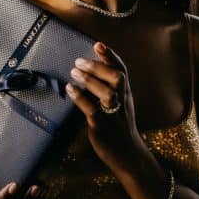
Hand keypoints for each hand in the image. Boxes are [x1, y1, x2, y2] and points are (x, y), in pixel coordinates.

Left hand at [66, 42, 142, 167]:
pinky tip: (70, 89)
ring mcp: (113, 113)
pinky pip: (92, 109)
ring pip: (107, 92)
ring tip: (74, 72)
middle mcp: (122, 101)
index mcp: (125, 94)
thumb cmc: (120, 126)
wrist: (127, 153)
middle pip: (117, 77)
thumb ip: (111, 90)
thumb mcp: (120, 105)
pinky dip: (80, 97)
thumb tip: (92, 73)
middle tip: (79, 60)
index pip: (121, 70)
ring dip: (90, 80)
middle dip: (98, 67)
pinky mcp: (102, 125)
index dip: (110, 56)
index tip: (98, 44)